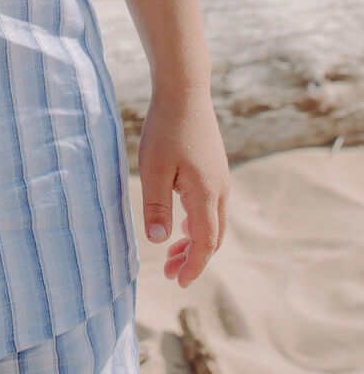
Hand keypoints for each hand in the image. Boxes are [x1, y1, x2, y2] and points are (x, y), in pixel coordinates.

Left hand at [138, 85, 228, 287]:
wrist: (185, 90)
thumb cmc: (166, 128)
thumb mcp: (153, 168)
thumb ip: (156, 206)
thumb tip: (159, 241)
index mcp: (206, 194)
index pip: (204, 243)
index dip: (193, 266)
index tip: (179, 283)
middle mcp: (220, 190)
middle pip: (212, 237)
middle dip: (193, 258)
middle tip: (170, 273)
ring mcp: (220, 178)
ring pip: (213, 222)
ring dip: (195, 241)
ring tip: (172, 253)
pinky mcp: (214, 168)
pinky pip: (211, 206)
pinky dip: (198, 222)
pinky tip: (180, 223)